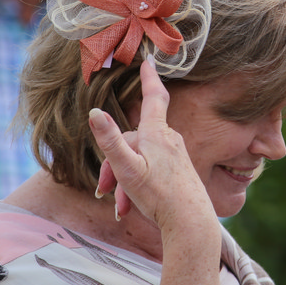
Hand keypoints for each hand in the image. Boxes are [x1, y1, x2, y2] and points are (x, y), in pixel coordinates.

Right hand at [87, 59, 213, 230]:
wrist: (190, 224)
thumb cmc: (160, 197)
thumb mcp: (128, 169)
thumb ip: (110, 141)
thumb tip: (94, 112)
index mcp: (157, 134)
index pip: (154, 97)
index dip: (149, 78)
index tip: (148, 61)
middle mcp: (170, 140)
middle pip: (133, 142)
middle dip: (114, 164)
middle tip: (103, 191)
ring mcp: (176, 156)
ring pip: (140, 160)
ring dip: (124, 182)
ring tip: (120, 207)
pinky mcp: (180, 171)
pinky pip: (152, 172)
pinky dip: (137, 187)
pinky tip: (131, 208)